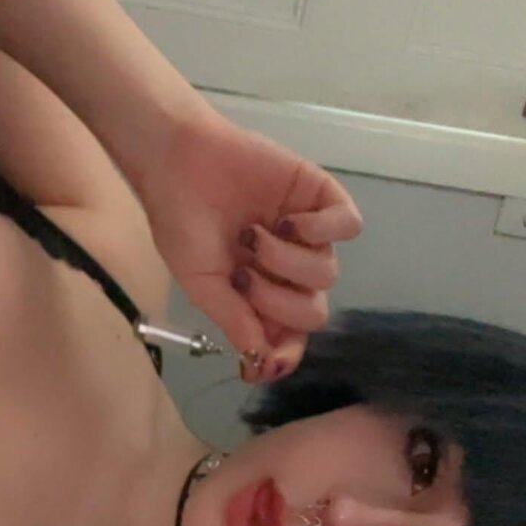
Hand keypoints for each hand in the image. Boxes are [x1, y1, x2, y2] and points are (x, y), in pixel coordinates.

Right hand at [138, 106, 362, 381]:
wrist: (177, 163)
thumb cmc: (182, 223)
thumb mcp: (200, 282)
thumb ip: (233, 320)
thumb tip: (260, 361)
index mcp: (260, 298)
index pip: (290, 339)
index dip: (285, 354)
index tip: (265, 361)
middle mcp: (290, 272)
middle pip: (313, 313)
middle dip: (278, 302)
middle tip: (243, 277)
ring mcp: (309, 236)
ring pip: (327, 273)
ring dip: (286, 261)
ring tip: (251, 236)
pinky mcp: (321, 198)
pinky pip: (349, 226)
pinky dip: (322, 230)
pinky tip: (289, 221)